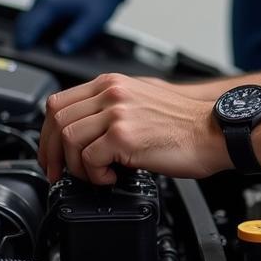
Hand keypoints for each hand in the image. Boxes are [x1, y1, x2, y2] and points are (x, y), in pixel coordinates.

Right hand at [14, 0, 124, 54]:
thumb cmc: (98, 1)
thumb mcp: (92, 22)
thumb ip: (76, 36)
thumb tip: (60, 50)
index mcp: (49, 5)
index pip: (27, 29)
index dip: (24, 47)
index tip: (27, 60)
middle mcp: (41, 2)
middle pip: (22, 28)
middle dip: (24, 43)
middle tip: (34, 60)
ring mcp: (41, 3)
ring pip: (25, 25)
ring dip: (29, 38)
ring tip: (41, 54)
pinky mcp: (44, 7)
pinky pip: (33, 22)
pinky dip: (35, 34)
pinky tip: (46, 45)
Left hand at [39, 74, 227, 183]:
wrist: (213, 130)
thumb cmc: (184, 122)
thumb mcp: (141, 99)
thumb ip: (111, 105)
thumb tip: (84, 127)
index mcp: (112, 83)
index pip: (58, 102)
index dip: (46, 134)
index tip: (50, 155)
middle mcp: (112, 92)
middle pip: (56, 121)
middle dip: (51, 154)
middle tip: (60, 174)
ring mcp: (117, 111)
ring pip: (68, 140)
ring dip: (77, 167)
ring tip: (97, 175)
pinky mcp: (124, 135)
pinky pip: (89, 160)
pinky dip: (96, 176)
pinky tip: (113, 177)